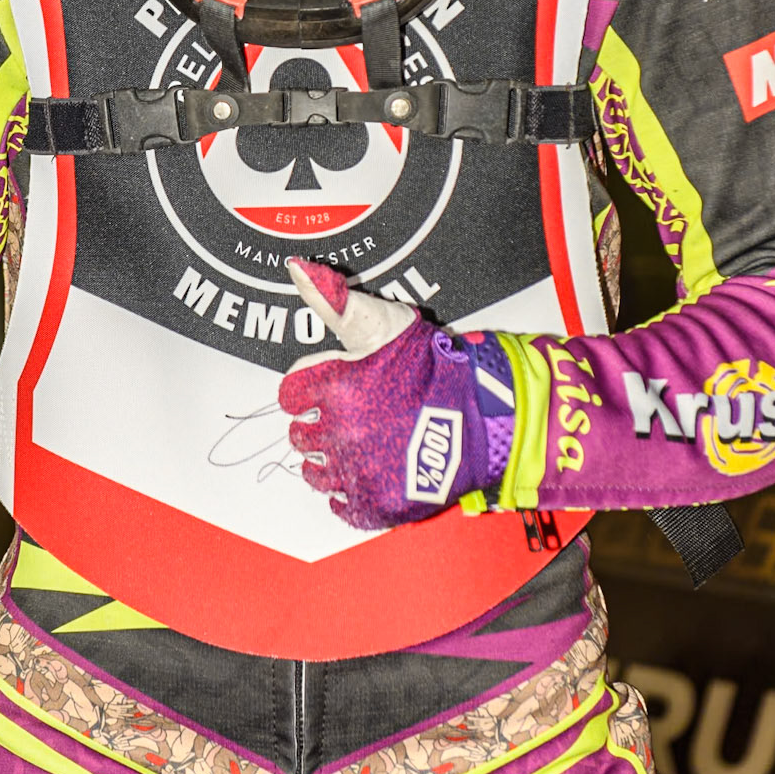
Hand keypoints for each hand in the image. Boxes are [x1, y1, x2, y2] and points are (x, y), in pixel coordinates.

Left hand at [279, 260, 506, 529]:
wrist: (484, 413)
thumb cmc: (434, 365)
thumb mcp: (382, 322)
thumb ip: (333, 299)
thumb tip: (296, 268)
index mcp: (334, 388)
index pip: (289, 395)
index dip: (308, 388)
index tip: (329, 385)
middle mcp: (340, 434)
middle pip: (299, 436)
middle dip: (317, 424)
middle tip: (349, 414)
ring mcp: (359, 473)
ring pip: (316, 473)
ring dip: (329, 460)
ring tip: (357, 444)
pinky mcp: (378, 504)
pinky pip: (341, 505)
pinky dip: (349, 493)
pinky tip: (367, 473)